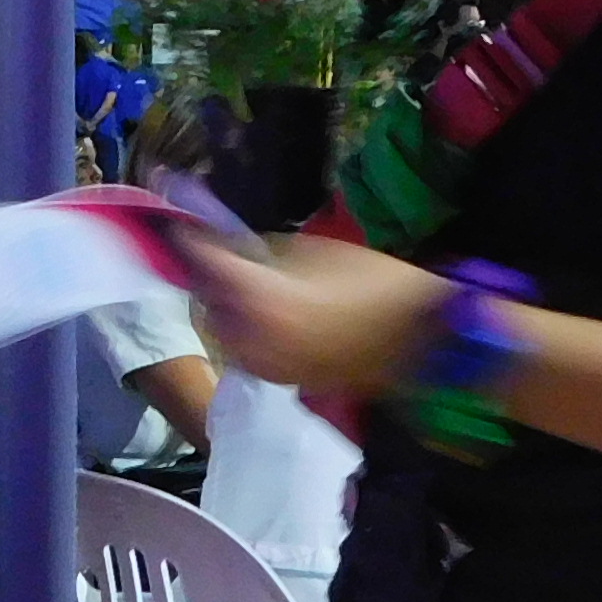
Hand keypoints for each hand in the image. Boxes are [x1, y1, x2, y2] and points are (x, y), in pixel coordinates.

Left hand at [172, 233, 453, 397]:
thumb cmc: (375, 281)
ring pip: (224, 330)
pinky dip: (246, 329)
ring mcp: (267, 369)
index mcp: (259, 303)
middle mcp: (252, 343)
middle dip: (208, 275)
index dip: (188, 239)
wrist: (425, 335)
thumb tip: (220, 246)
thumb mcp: (310, 251)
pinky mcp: (284, 382)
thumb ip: (256, 252)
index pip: (206, 264)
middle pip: (209, 302)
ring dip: (225, 304)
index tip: (177, 218)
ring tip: (238, 278)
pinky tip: (263, 311)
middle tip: (208, 248)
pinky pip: (248, 350)